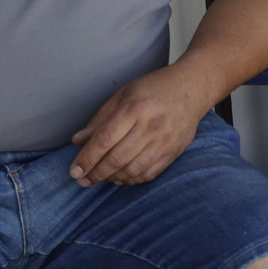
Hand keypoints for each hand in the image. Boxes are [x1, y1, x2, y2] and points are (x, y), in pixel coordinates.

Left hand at [69, 64, 208, 186]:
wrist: (193, 88)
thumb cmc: (154, 88)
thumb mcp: (123, 94)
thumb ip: (100, 118)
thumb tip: (78, 141)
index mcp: (134, 109)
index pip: (104, 140)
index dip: (86, 158)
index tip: (74, 171)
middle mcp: (149, 127)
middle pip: (116, 158)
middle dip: (95, 173)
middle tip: (82, 180)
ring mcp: (164, 142)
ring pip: (131, 170)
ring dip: (111, 178)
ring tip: (100, 178)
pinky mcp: (173, 152)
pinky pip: (148, 174)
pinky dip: (131, 180)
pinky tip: (120, 178)